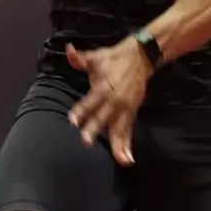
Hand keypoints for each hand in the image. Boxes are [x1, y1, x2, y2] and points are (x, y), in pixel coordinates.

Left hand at [65, 39, 151, 164]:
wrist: (141, 57)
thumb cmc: (114, 58)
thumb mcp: (96, 57)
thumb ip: (79, 59)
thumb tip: (68, 50)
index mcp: (102, 87)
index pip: (90, 101)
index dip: (81, 110)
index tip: (73, 121)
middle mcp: (113, 100)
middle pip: (102, 117)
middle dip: (95, 129)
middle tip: (86, 142)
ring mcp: (124, 108)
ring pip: (119, 128)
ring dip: (117, 144)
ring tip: (120, 159)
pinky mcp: (131, 113)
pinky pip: (128, 131)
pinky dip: (127, 145)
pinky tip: (126, 160)